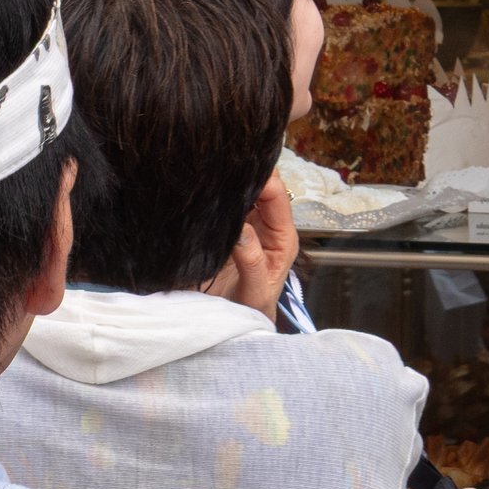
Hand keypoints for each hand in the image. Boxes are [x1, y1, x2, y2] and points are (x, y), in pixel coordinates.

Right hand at [204, 178, 297, 322]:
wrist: (237, 323)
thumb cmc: (253, 308)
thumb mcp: (256, 291)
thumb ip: (252, 261)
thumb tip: (242, 231)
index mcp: (283, 236)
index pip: (277, 197)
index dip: (264, 179)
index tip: (242, 171)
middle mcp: (268, 225)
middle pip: (262, 187)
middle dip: (247, 174)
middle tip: (223, 165)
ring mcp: (249, 225)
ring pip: (243, 192)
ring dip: (231, 183)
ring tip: (213, 173)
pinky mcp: (230, 229)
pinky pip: (227, 206)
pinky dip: (218, 196)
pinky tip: (205, 190)